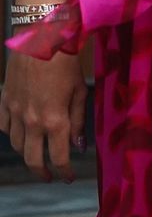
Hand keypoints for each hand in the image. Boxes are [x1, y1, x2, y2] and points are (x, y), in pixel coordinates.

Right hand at [0, 52, 87, 183]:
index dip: (64, 172)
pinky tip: (21, 132)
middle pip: (32, 159)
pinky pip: (4, 126)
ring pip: (17, 145)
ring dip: (27, 153)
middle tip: (49, 176)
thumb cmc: (66, 63)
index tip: (68, 177)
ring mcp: (15, 111)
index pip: (59, 158)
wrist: (40, 39)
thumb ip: (77, 122)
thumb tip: (77, 145)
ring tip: (37, 154)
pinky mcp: (5, 100)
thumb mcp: (80, 93)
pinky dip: (12, 133)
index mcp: (55, 121)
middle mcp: (32, 121)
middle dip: (42, 172)